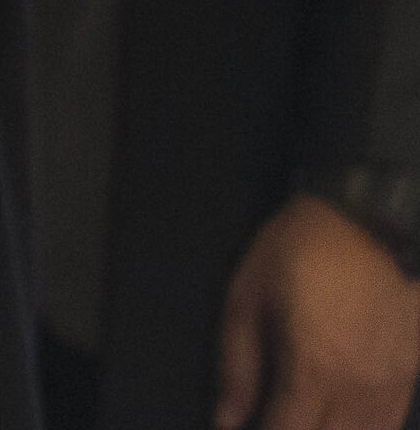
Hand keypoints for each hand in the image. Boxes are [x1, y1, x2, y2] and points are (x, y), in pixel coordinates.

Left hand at [219, 196, 419, 429]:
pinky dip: (358, 429)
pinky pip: (385, 426)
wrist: (369, 219)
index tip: (242, 429)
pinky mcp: (408, 380)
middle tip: (269, 416)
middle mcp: (359, 390)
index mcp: (313, 370)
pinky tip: (333, 417)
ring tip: (297, 414)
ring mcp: (391, 388)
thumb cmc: (298, 253)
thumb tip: (226, 421)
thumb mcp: (247, 298)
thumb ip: (237, 368)